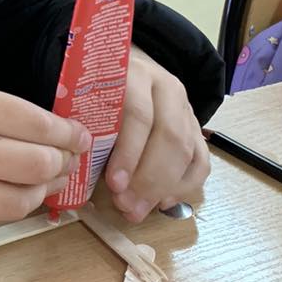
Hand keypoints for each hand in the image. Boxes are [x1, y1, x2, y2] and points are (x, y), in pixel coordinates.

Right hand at [0, 69, 89, 225]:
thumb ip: (10, 113)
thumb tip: (63, 136)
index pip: (35, 126)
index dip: (67, 132)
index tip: (80, 135)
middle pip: (33, 165)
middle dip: (62, 161)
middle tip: (68, 155)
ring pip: (18, 202)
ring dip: (44, 189)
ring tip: (51, 177)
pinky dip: (16, 205)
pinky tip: (22, 191)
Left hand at [105, 48, 208, 222]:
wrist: (128, 71)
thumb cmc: (100, 91)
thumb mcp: (88, 98)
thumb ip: (89, 125)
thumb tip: (80, 166)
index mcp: (137, 74)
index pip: (139, 114)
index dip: (128, 152)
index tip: (114, 184)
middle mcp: (167, 89)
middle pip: (169, 136)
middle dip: (148, 178)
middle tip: (126, 205)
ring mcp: (186, 109)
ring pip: (187, 151)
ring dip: (163, 188)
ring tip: (138, 210)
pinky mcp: (196, 128)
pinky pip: (201, 161)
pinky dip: (185, 186)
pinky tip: (164, 203)